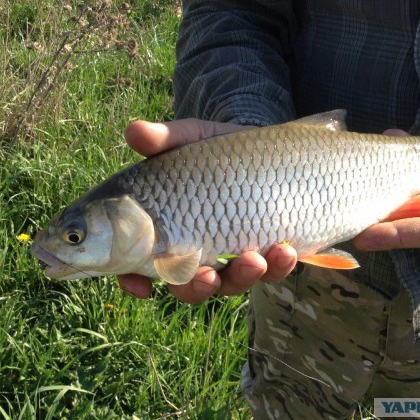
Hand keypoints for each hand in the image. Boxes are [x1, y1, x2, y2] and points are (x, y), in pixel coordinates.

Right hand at [117, 119, 297, 302]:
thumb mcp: (193, 138)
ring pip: (231, 284)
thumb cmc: (219, 149)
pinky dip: (278, 266)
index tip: (141, 285)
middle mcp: (197, 252)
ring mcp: (233, 259)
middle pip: (186, 286)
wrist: (269, 149)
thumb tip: (134, 131)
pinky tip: (285, 251)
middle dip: (195, 287)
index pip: (140, 265)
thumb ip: (165, 138)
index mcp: (168, 230)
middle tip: (207, 277)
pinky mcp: (267, 256)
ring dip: (242, 277)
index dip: (134, 280)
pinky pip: (272, 272)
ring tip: (255, 260)